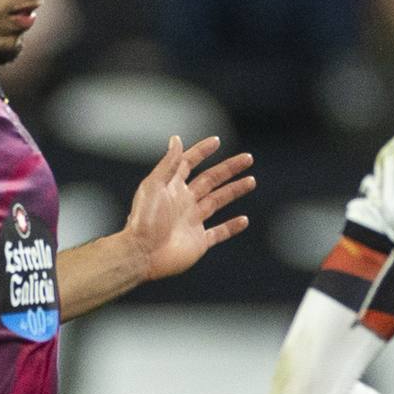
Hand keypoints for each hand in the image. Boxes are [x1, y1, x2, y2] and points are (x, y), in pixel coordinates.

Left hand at [120, 134, 254, 281]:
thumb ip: (169, 164)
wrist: (142, 254)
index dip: (202, 151)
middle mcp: (184, 202)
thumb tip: (176, 139)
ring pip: (218, 202)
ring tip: (251, 181)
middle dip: (229, 169)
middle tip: (248, 158)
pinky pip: (219, 232)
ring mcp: (192, 222)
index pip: (189, 163)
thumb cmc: (144, 219)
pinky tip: (244, 220)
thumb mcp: (154, 186)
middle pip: (211, 180)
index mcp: (172, 187)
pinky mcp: (198, 241)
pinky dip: (232, 227)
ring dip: (235, 191)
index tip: (217, 141)